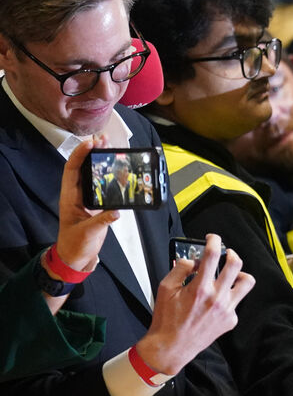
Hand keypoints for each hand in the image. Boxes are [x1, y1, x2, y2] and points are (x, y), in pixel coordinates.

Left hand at [55, 139, 118, 272]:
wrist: (76, 256)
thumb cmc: (76, 244)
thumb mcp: (87, 232)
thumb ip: (101, 221)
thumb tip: (116, 211)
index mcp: (70, 197)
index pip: (72, 170)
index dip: (80, 155)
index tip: (90, 144)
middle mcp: (78, 194)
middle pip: (83, 167)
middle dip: (92, 151)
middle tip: (104, 139)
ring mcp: (88, 198)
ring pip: (93, 173)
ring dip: (101, 160)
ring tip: (111, 147)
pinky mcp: (97, 204)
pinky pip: (103, 184)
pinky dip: (110, 174)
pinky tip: (119, 168)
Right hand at [136, 234, 254, 374]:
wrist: (171, 347)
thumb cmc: (166, 320)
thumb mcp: (165, 289)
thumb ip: (180, 270)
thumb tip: (193, 260)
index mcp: (200, 288)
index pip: (213, 255)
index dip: (214, 241)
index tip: (213, 238)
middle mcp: (217, 298)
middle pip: (236, 264)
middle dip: (231, 253)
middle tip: (226, 252)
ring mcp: (227, 310)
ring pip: (247, 282)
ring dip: (240, 274)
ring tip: (231, 274)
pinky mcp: (231, 320)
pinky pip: (236, 302)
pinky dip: (228, 296)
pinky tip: (217, 300)